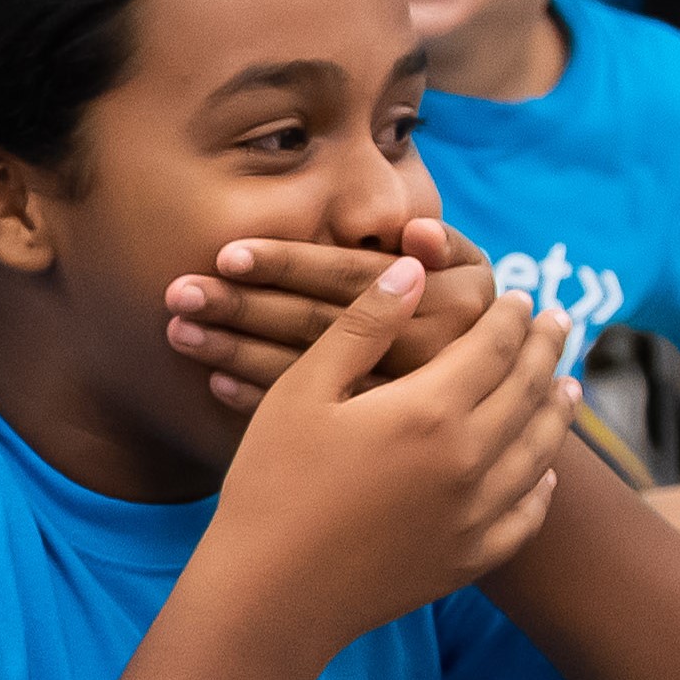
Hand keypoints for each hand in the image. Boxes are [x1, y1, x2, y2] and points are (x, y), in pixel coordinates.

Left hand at [165, 222, 502, 414]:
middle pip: (320, 326)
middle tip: (176, 293)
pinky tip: (215, 381)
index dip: (291, 263)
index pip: (355, 278)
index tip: (226, 253)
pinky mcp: (375, 446)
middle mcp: (429, 360)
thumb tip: (417, 233)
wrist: (503, 424)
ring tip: (179, 332)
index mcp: (452, 307)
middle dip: (243, 306)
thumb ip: (447, 248)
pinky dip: (258, 397)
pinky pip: (308, 418)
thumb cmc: (472, 324)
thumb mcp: (472, 280)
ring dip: (236, 350)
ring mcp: (400, 409)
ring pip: (306, 375)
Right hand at [195, 255, 576, 663]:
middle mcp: (468, 460)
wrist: (270, 594)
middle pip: (528, 392)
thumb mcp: (301, 391)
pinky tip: (544, 474)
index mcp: (429, 410)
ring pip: (539, 452)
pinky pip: (526, 516)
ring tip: (568, 387)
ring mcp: (474, 516)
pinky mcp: (467, 560)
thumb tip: (413, 271)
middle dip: (547, 351)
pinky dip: (543, 487)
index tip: (523, 297)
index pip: (494, 347)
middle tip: (561, 324)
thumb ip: (362, 327)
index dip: (513, 318)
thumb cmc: (271, 484)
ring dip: (557, 412)